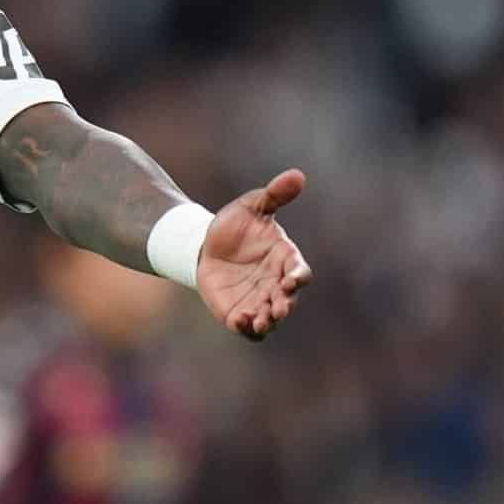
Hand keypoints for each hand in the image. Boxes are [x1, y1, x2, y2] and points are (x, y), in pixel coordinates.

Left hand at [197, 168, 312, 340]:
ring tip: (261, 320)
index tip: (291, 281)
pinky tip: (240, 321)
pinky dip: (248, 328)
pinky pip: (248, 328)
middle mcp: (276, 283)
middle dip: (285, 305)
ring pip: (271, 318)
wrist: (204, 244)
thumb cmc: (234, 225)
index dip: (298, 278)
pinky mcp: (239, 313)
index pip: (299, 272)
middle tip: (279, 308)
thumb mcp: (251, 206)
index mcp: (284, 259)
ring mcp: (259, 300)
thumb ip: (274, 195)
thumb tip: (297, 175)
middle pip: (288, 300)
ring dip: (269, 321)